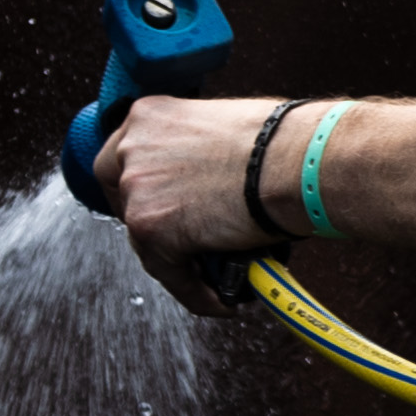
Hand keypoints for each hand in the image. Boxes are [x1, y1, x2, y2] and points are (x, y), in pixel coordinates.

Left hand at [94, 95, 282, 316]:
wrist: (295, 161)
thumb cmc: (279, 139)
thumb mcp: (220, 124)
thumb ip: (194, 147)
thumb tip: (203, 178)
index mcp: (147, 117)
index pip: (121, 158)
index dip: (136, 185)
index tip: (155, 200)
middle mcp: (133, 150)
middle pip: (120, 197)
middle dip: (144, 220)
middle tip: (175, 236)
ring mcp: (138, 191)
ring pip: (145, 241)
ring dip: (176, 259)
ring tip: (211, 273)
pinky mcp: (153, 230)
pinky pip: (170, 274)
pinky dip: (196, 291)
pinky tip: (221, 298)